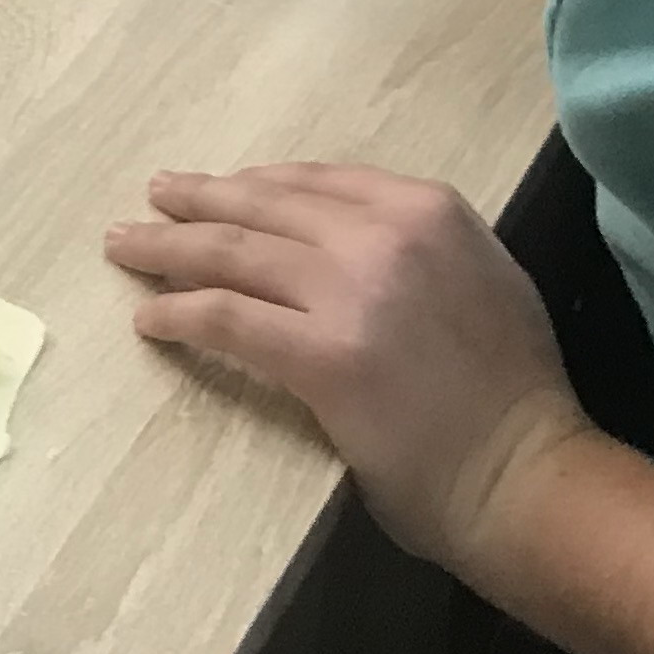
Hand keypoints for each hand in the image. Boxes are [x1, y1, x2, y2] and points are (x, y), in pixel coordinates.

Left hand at [110, 164, 591, 576]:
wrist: (527, 472)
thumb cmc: (512, 393)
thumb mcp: (484, 278)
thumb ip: (419, 246)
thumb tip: (346, 238)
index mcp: (429, 209)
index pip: (317, 181)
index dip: (256, 184)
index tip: (220, 189)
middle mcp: (387, 234)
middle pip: (264, 205)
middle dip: (199, 200)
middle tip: (153, 198)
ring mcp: (352, 291)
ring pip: (233, 252)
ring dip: (168, 247)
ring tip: (126, 246)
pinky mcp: (323, 354)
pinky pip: (229, 318)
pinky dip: (179, 313)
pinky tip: (149, 319)